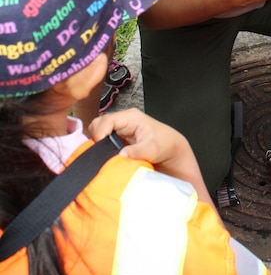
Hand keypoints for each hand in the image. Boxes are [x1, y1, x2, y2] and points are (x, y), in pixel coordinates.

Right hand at [89, 108, 216, 210]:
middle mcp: (123, 120)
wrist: (172, 151)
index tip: (97, 147)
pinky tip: (103, 157)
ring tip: (99, 156)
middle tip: (96, 153)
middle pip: (99, 123)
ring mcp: (119, 128)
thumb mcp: (153, 149)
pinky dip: (100, 148)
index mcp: (131, 117)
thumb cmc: (165, 145)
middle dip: (95, 137)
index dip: (100, 132)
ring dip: (96, 143)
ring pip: (99, 131)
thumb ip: (137, 151)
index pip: (108, 120)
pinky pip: (103, 140)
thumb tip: (121, 155)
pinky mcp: (118, 138)